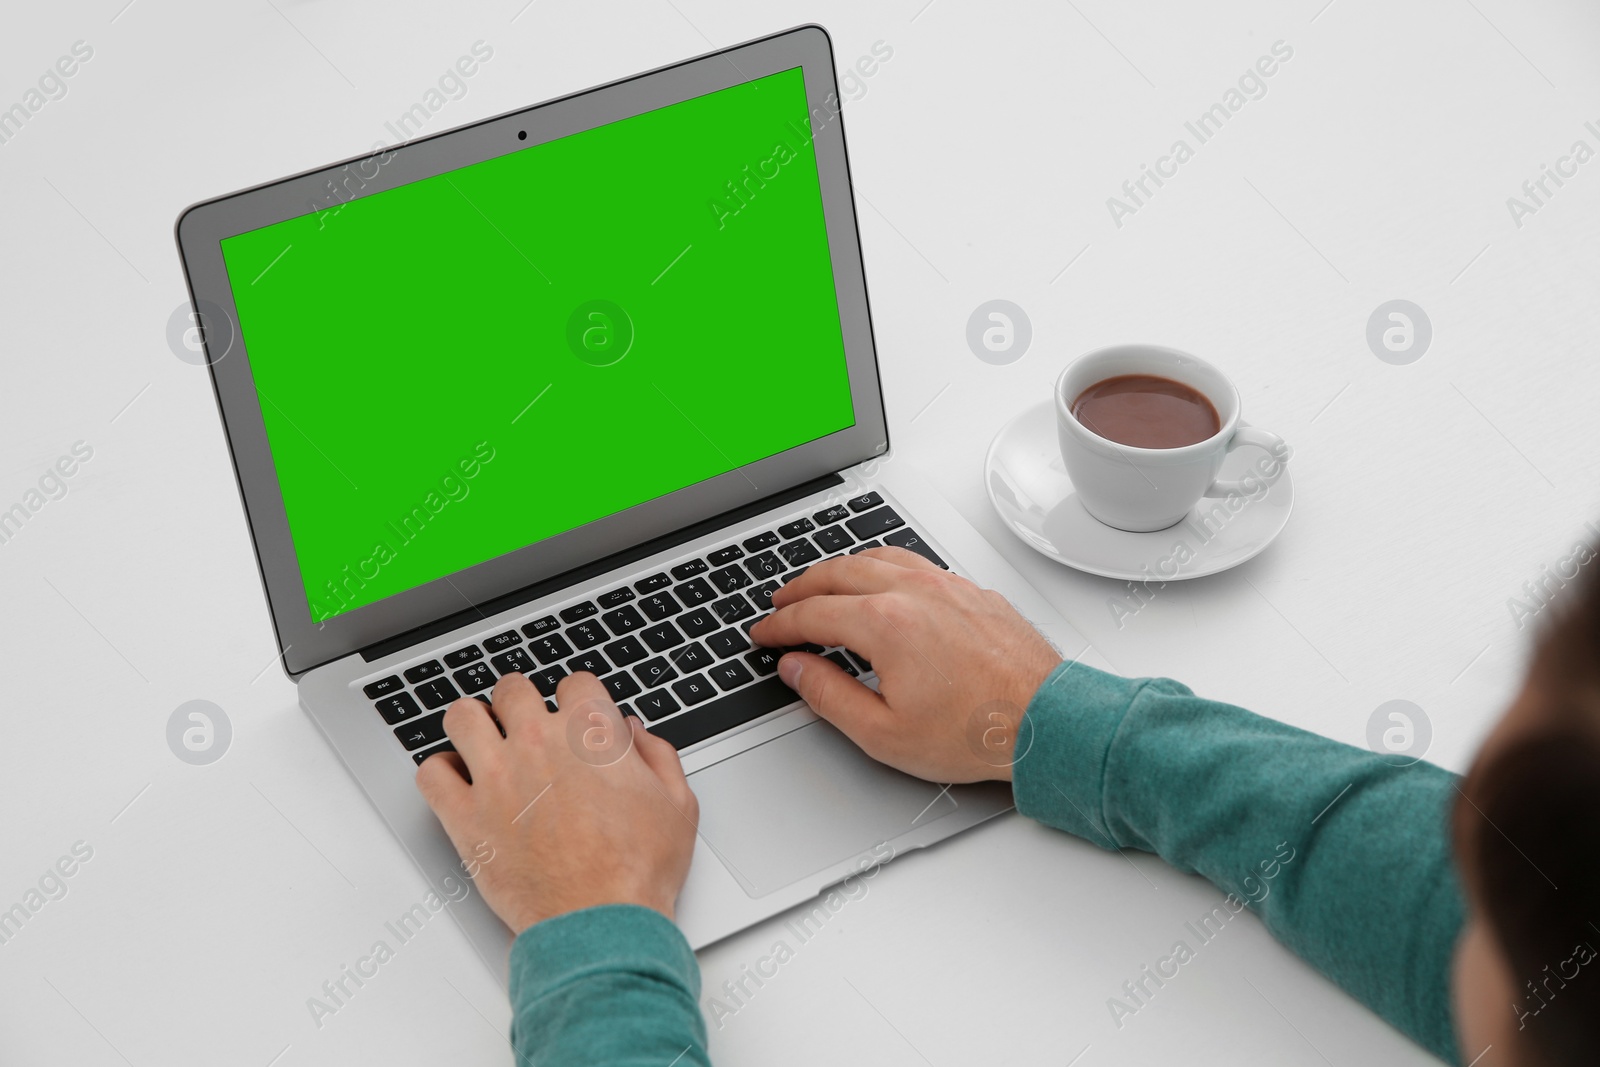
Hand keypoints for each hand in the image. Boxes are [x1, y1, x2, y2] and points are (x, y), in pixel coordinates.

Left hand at [415, 671, 697, 933]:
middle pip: (513, 690)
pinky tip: (457, 781)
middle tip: (524, 724)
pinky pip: (431, 773)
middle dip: (520, 703)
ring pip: (463, 717)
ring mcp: (497, 777)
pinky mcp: (465, 817)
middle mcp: (540, 744)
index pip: (574, 682)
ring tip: (481, 739)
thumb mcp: (677, 806)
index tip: (574, 712)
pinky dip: (440, 771)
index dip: (577, 697)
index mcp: (592, 734)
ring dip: (473, 723)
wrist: (600, 924)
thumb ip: (658, 758)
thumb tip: (636, 734)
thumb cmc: (638, 873)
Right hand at [749, 546, 1059, 782]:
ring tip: (824, 582)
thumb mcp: (882, 733)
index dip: (780, 625)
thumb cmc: (977, 731)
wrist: (1046, 723)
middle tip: (782, 603)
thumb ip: (828, 696)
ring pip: (878, 557)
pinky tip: (883, 579)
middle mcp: (914, 592)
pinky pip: (915, 561)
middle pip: (839, 572)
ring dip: (841, 567)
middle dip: (802, 587)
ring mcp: (946, 586)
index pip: (813, 614)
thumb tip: (797, 669)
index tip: (765, 634)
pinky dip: (883, 565)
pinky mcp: (972, 591)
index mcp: (884, 623)